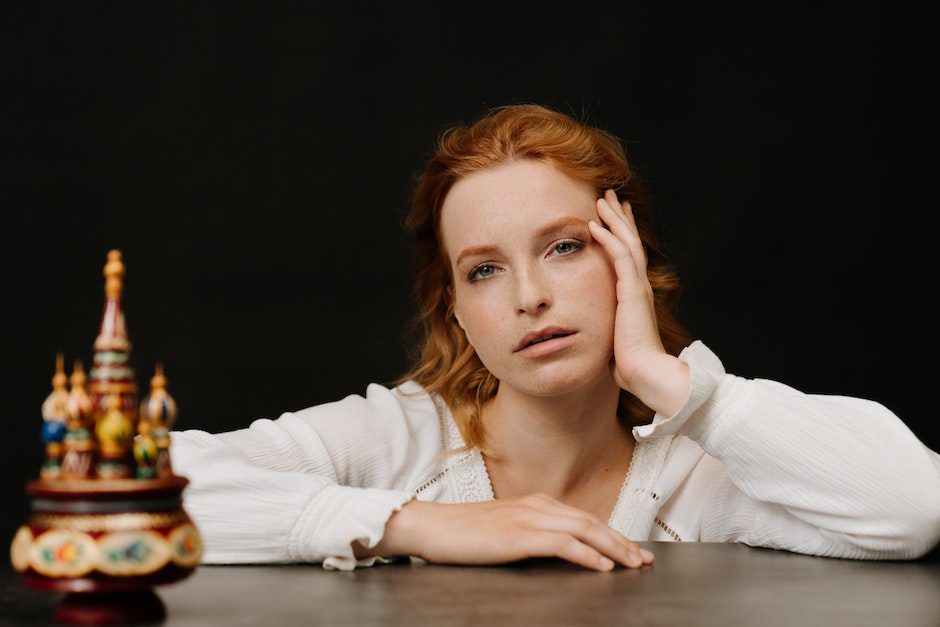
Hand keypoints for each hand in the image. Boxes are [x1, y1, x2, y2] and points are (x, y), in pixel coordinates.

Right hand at [358, 494, 654, 570]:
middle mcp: (536, 505)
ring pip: (584, 530)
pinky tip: (603, 566)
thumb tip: (554, 550)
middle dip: (622, 541)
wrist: (430, 526)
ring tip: (634, 564)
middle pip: (591, 522)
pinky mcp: (518, 535)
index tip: (632, 549)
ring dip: (614, 548)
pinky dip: (588, 554)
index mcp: (534, 503)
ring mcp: (528, 518)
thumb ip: (529, 534)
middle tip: (645, 559)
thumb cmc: (462, 533)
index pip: (583, 518)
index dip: (611, 534)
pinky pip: (564, 543)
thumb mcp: (502, 530)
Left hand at [588, 189, 666, 391]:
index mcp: (635, 296)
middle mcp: (638, 287)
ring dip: (613, 219)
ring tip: (602, 198)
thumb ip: (607, 329)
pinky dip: (608, 238)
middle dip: (620, 217)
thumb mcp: (614, 339)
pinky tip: (595, 224)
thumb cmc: (630, 365)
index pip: (629, 257)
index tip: (613, 217)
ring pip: (626, 242)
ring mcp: (636, 287)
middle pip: (630, 242)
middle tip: (610, 195)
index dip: (621, 235)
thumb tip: (592, 335)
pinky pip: (619, 257)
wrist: (645, 374)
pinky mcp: (631, 292)